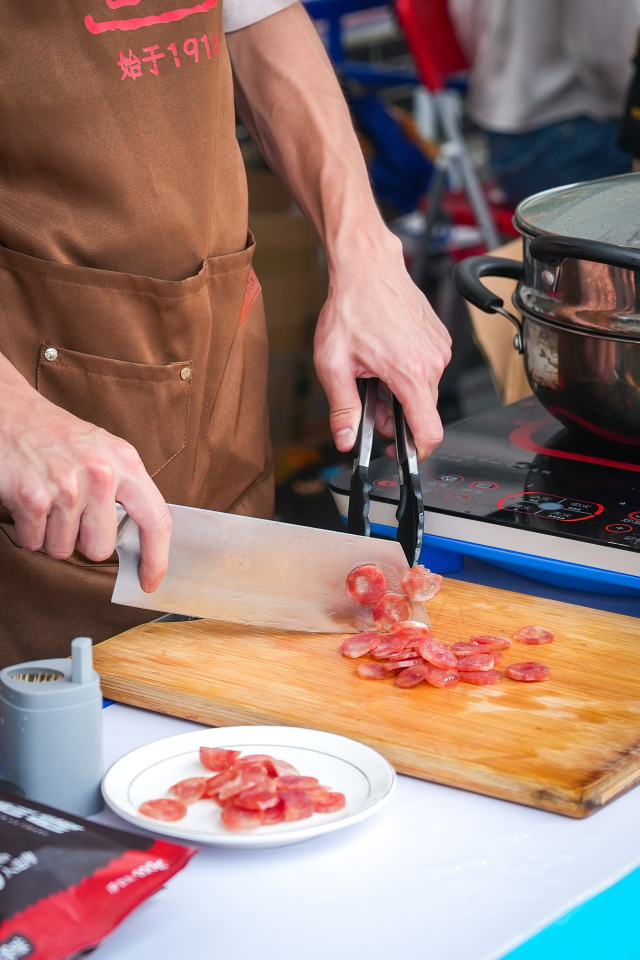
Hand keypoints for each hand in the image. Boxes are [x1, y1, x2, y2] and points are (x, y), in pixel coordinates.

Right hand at [0, 357, 170, 591]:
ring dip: (49, 533)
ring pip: (63, 549)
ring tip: (46, 500)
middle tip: (68, 512)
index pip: (157, 520)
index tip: (150, 582)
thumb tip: (138, 542)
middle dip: (80, 540)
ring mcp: (67, 486)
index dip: (156, 559)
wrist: (8, 411)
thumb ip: (124, 490)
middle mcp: (101, 473)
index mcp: (126, 462)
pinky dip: (27, 530)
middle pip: (100, 548)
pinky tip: (27, 501)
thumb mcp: (103, 451)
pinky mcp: (33, 497)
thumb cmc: (55, 436)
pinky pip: (34, 542)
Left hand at [313, 233, 451, 460]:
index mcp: (409, 373)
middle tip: (366, 399)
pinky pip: (427, 371)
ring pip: (423, 392)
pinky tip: (384, 357)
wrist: (366, 268)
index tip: (399, 452)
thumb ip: (342, 408)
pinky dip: (406, 374)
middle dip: (393, 416)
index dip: (415, 451)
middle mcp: (432, 363)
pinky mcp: (440, 340)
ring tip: (372, 372)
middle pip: (421, 413)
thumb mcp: (333, 364)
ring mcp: (439, 350)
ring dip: (398, 393)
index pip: (429, 432)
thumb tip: (346, 439)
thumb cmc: (350, 308)